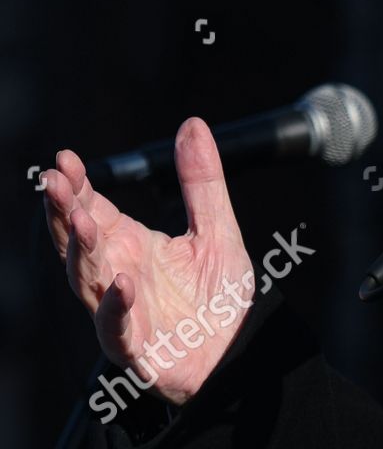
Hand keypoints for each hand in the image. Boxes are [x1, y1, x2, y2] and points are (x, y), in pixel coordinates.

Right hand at [42, 117, 254, 405]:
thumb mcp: (217, 227)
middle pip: (79, 240)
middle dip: (65, 211)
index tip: (66, 158)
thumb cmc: (218, 295)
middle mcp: (116, 273)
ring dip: (83, 251)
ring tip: (84, 220)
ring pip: (88, 279)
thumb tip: (193, 124)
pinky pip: (117, 326)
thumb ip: (203, 180)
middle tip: (55, 182)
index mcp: (130, 244)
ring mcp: (120, 310)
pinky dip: (116, 306)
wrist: (237, 349)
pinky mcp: (134, 344)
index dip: (77, 186)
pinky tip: (121, 283)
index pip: (93, 209)